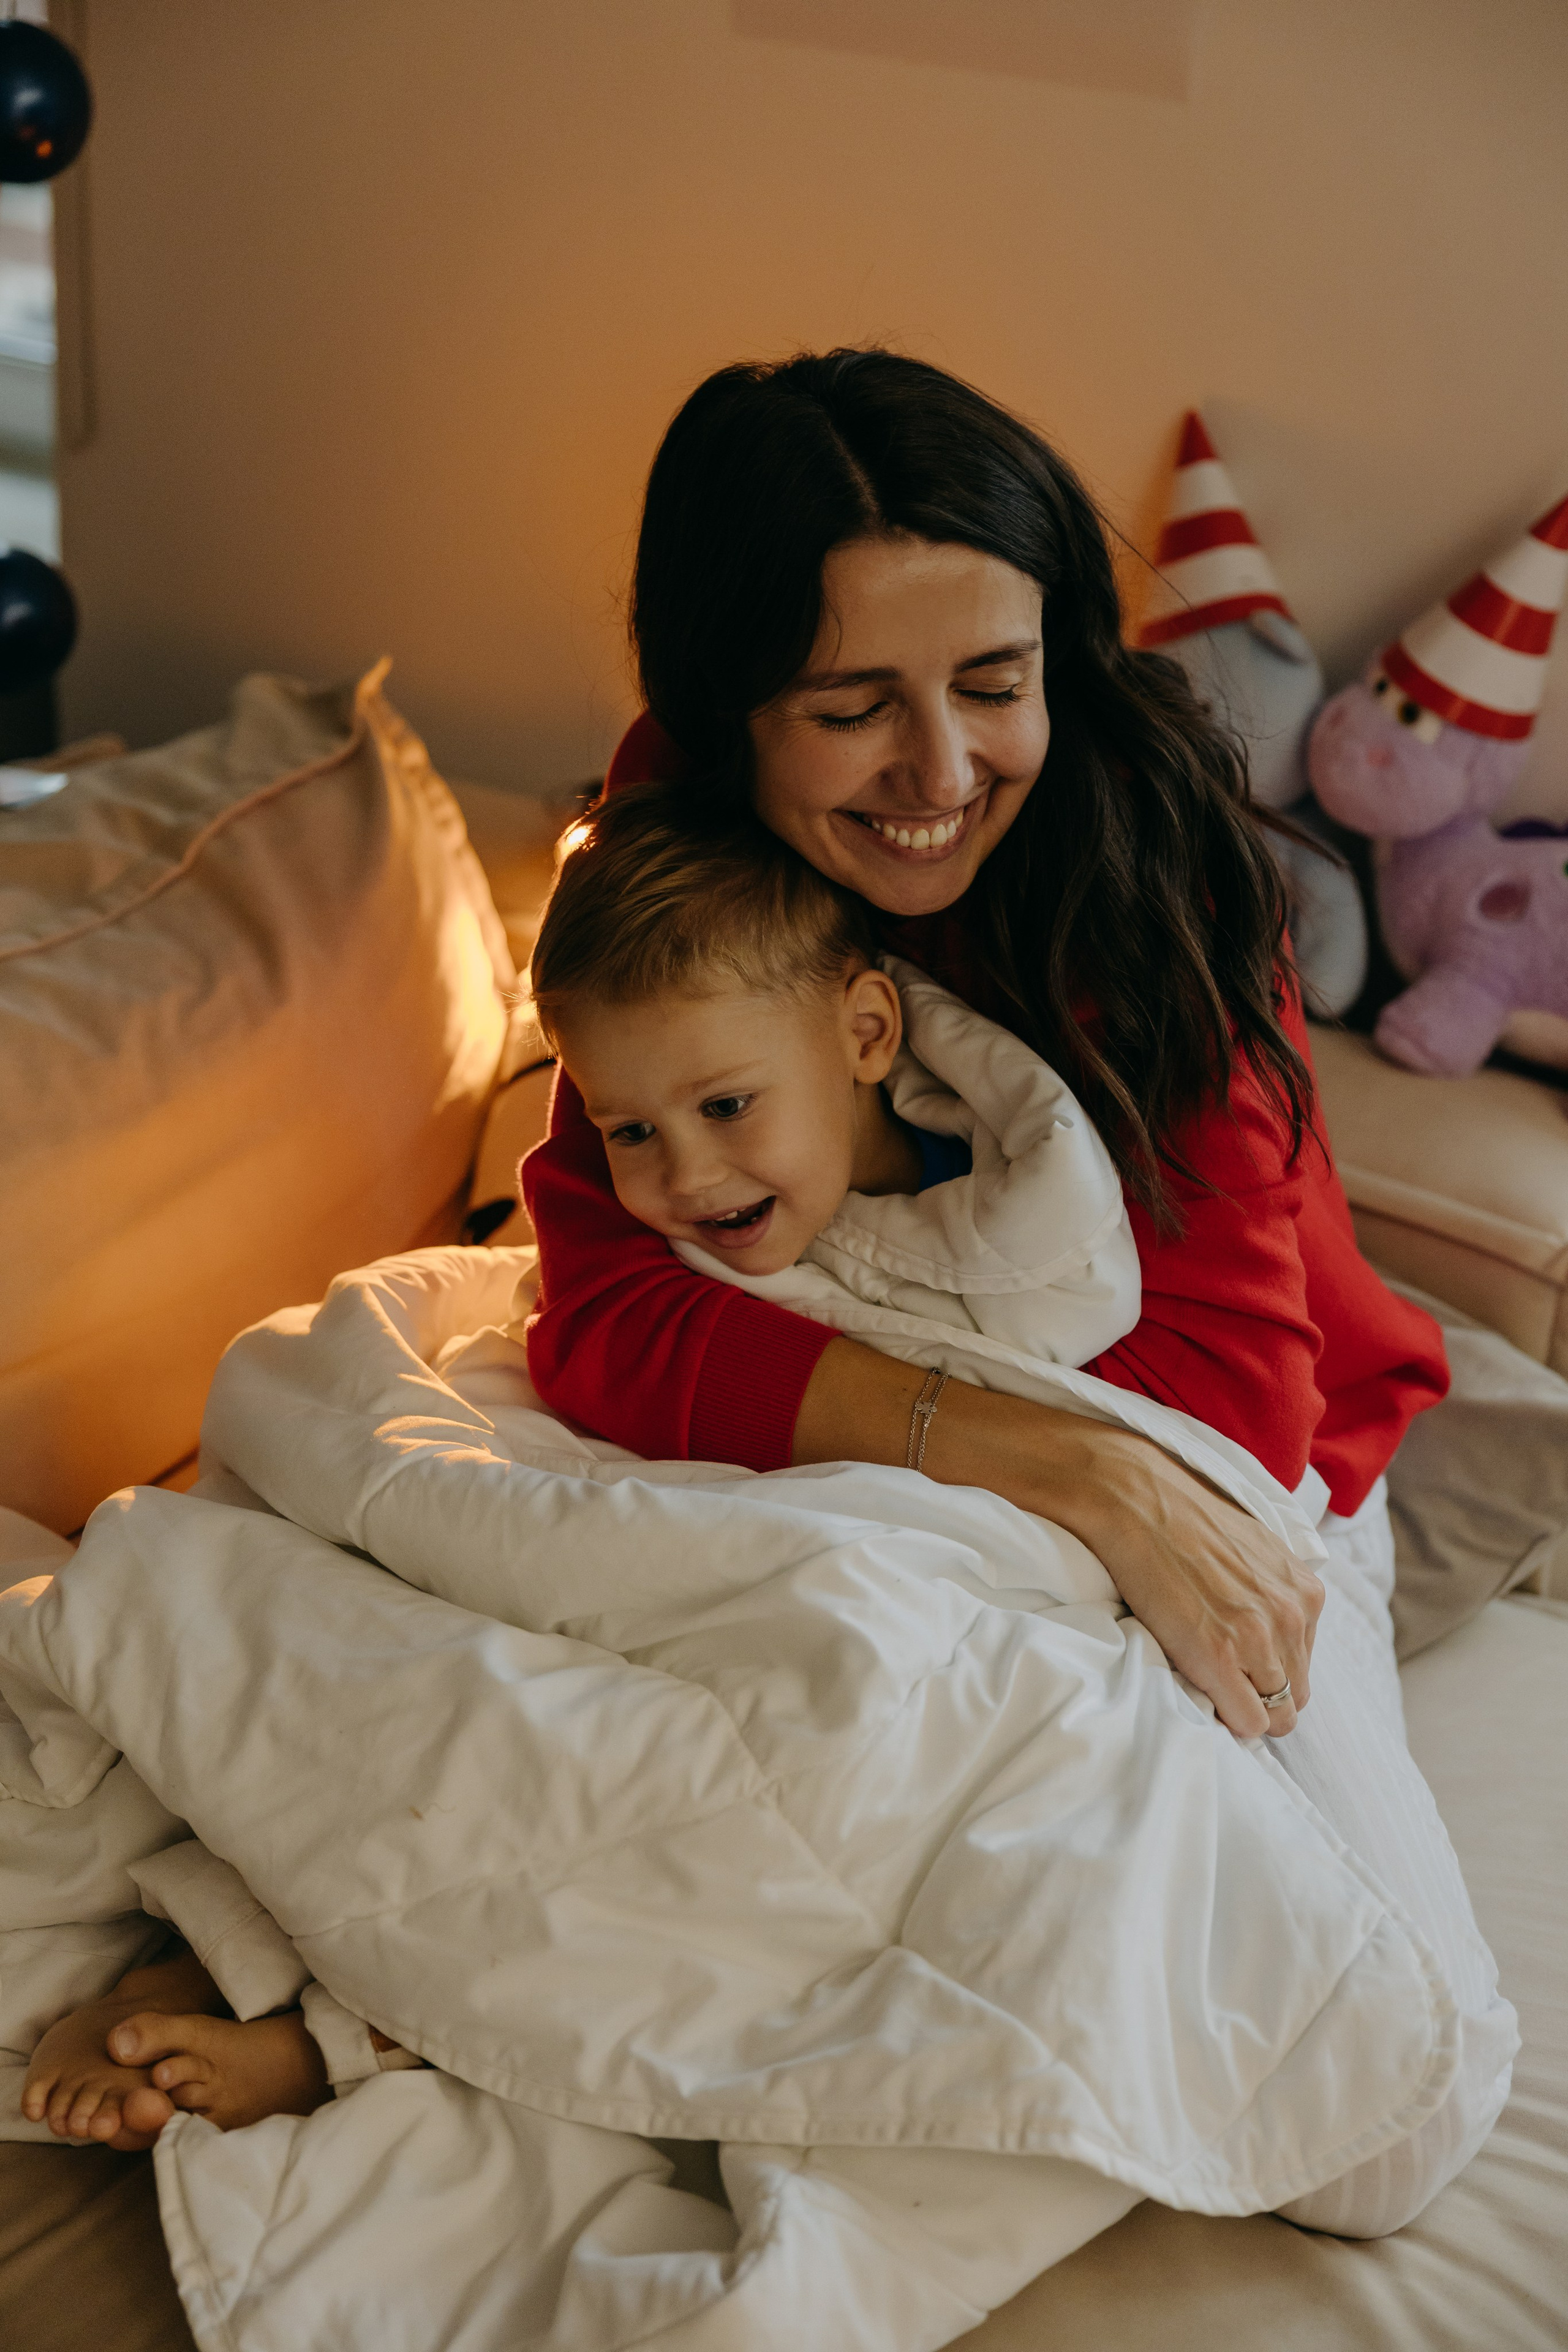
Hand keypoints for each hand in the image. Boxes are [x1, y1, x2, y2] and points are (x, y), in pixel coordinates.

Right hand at [1060, 1422, 1323, 1739]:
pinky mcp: (1219, 1657)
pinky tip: (1201, 1692)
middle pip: (1295, 1696)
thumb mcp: (1257, 1550)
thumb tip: (1272, 1629)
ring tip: (1206, 1683)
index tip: (1241, 1667)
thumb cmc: (1186, 1522)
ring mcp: (1259, 1639)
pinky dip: (1227, 1719)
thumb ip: (1275, 1591)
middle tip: (1222, 1680)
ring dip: (1243, 1708)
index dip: (1271, 1673)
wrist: (1138, 1503)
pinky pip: (1247, 1723)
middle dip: (1262, 1696)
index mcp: (1307, 1592)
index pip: (1305, 1665)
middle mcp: (1292, 1617)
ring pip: (1275, 1717)